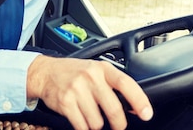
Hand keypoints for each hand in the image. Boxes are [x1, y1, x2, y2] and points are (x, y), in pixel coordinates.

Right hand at [27, 56, 152, 129]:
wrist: (46, 72)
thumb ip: (114, 84)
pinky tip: (82, 119)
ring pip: (97, 122)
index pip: (126, 84)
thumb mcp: (96, 70)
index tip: (147, 114)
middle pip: (113, 109)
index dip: (139, 100)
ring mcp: (77, 90)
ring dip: (96, 124)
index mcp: (102, 68)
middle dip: (119, 124)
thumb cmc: (74, 72)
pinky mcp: (66, 103)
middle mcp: (90, 77)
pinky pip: (82, 126)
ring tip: (91, 115)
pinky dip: (84, 127)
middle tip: (118, 126)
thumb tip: (135, 106)